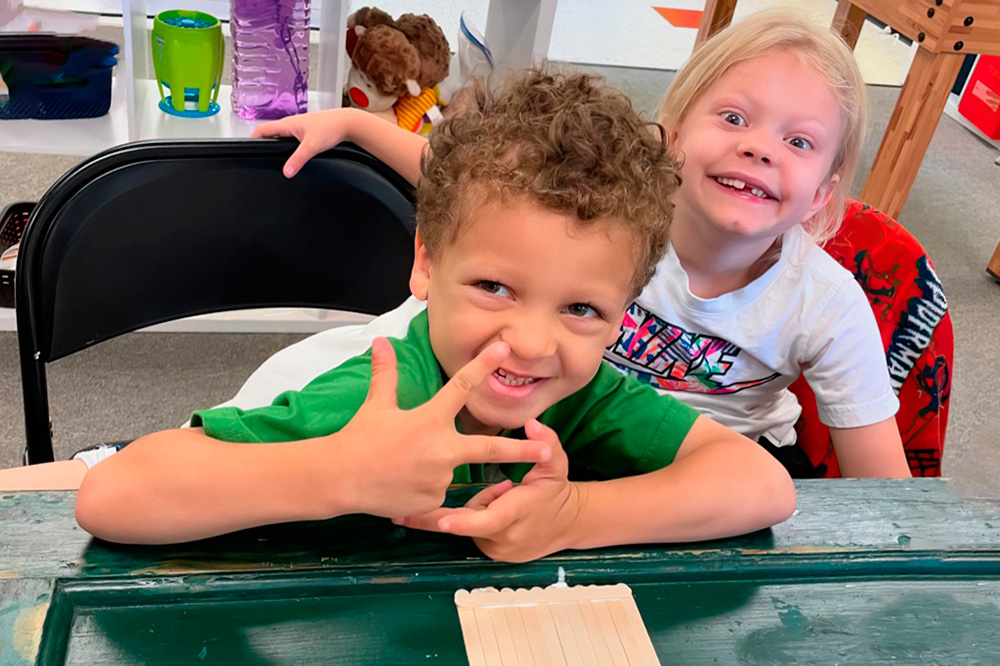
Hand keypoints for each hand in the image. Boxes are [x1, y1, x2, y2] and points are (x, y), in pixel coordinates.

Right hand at [251, 108, 354, 177]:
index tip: (246, 148)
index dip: (252, 138)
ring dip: (275, 144)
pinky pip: (292, 138)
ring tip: (271, 156)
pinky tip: (292, 154)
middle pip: (270, 133)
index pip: (262, 130)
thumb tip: (286, 172)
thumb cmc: (331, 128)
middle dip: (262, 143)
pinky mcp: (308, 132)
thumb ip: (298, 160)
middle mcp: (292, 124)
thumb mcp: (312, 146)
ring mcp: (300, 127)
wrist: (348, 123)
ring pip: (282, 136)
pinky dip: (287, 145)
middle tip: (257, 155)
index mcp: (288, 124)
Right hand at [332, 338, 551, 519]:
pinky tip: (401, 483)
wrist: (340, 478)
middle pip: (490, 449)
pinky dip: (426, 487)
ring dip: (441, 468)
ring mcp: (439, 478)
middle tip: (547, 450)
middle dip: (522, 450)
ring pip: (453, 472)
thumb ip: (385, 374)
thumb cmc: (358, 438)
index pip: (461, 387)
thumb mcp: (375, 405)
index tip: (504, 349)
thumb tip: (381, 342)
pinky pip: (438, 494)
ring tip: (406, 466)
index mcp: (429, 420)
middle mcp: (441, 449)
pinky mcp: (432, 501)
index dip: (483, 366)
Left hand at [393, 419, 582, 561]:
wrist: (569, 524)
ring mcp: (501, 550)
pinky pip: (475, 535)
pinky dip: (475, 521)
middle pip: (468, 524)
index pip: (487, 520)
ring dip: (473, 510)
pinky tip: (492, 506)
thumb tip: (532, 424)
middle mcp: (507, 536)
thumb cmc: (557, 490)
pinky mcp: (496, 555)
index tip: (440, 520)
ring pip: (470, 527)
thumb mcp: (556, 464)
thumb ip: (546, 443)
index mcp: (519, 512)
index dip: (462, 520)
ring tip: (500, 492)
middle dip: (447, 513)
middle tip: (422, 509)